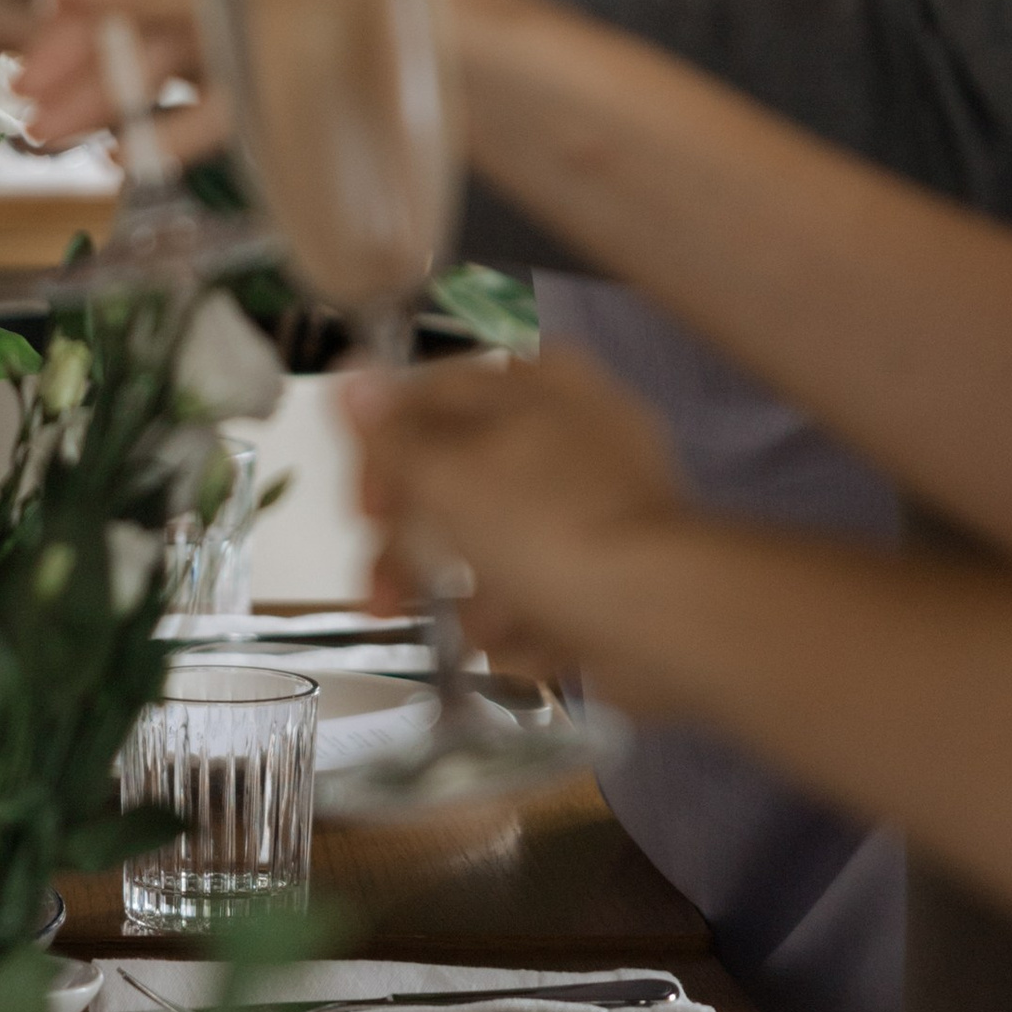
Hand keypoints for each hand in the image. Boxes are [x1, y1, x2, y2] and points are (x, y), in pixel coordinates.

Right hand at [339, 347, 685, 670]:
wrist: (663, 616)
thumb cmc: (546, 528)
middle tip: (384, 597)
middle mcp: (569, 429)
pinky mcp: (614, 566)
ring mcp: (597, 501)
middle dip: (415, 548)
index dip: (382, 455)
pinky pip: (545, 586)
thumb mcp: (449, 474)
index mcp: (533, 382)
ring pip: (498, 544)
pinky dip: (527, 619)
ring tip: (478, 631)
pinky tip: (529, 641)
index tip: (361, 514)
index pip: (429, 398)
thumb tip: (348, 369)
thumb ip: (392, 433)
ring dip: (472, 597)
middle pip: (459, 478)